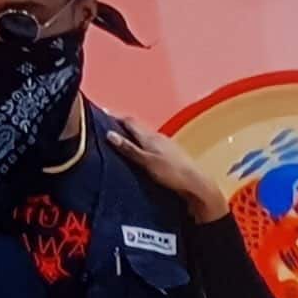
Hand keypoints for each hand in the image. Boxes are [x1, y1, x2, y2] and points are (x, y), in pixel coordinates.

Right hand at [106, 116, 228, 223]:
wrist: (195, 183)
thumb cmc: (171, 173)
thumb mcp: (146, 162)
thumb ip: (129, 149)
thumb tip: (109, 134)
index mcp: (150, 136)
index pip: (130, 121)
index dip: (115, 116)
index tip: (101, 113)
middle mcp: (158, 137)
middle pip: (137, 126)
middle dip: (122, 124)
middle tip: (106, 125)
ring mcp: (165, 144)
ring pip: (144, 134)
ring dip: (131, 134)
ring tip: (119, 138)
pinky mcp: (169, 154)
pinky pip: (150, 143)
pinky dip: (140, 143)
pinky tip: (138, 151)